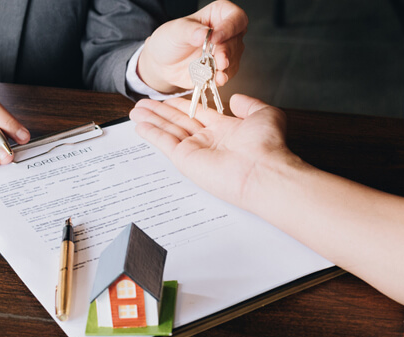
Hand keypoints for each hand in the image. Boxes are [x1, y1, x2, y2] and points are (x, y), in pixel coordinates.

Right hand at [129, 94, 300, 206]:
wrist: (263, 171)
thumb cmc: (268, 146)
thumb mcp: (265, 114)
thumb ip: (249, 104)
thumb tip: (235, 99)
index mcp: (226, 130)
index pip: (197, 113)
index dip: (180, 105)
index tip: (166, 99)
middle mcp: (209, 140)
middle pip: (178, 121)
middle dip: (160, 112)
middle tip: (143, 104)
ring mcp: (197, 151)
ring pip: (168, 131)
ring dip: (151, 120)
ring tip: (135, 111)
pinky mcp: (187, 161)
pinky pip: (165, 143)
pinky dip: (152, 134)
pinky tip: (140, 125)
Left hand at [137, 0, 246, 93]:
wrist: (163, 64)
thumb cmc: (170, 40)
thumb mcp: (176, 31)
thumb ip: (190, 31)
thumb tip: (205, 34)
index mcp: (218, 15)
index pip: (236, 17)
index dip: (230, 27)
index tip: (215, 38)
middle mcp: (226, 32)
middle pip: (236, 40)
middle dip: (226, 51)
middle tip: (218, 59)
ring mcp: (226, 52)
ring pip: (234, 58)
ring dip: (224, 66)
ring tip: (214, 71)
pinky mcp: (222, 69)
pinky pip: (228, 74)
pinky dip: (221, 77)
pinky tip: (216, 79)